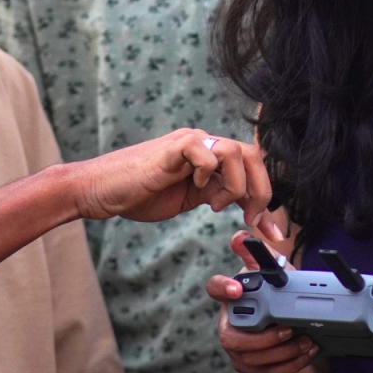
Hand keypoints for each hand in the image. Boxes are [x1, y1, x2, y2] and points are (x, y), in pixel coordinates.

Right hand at [71, 129, 281, 237]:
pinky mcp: (174, 148)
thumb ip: (214, 195)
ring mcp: (189, 142)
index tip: (272, 230)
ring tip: (217, 206)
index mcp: (209, 157)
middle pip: (253, 155)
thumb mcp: (188, 199)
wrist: (99, 191)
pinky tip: (196, 188)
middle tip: (253, 220)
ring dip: (235, 186)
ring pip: (236, 152)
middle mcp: (203, 143)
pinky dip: (208, 174)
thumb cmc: (139, 195)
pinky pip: (207, 153)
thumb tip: (245, 208)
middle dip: (262, 191)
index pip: (251, 167)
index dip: (266, 197)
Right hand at [208, 232, 318, 372]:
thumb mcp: (272, 273)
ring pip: (251, 359)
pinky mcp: (251, 368)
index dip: (222, 288)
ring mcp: (237, 350)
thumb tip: (242, 236)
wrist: (283, 327)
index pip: (215, 289)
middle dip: (261, 338)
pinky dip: (290, 365)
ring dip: (282, 353)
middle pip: (230, 339)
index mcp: (231, 297)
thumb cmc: (274, 294)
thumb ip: (261, 255)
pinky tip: (307, 353)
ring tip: (306, 341)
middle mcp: (228, 325)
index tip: (237, 289)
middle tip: (288, 329)